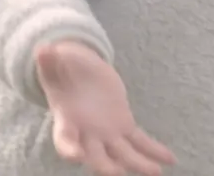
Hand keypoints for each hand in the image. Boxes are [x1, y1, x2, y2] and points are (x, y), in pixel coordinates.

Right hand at [35, 40, 174, 175]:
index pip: (65, 140)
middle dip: (105, 166)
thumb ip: (49, 60)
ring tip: (155, 172)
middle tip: (116, 174)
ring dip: (138, 164)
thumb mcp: (54, 63)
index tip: (74, 156)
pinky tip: (171, 159)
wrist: (77, 72)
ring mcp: (107, 134)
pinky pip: (140, 141)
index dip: (69, 149)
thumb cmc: (61, 69)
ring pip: (123, 154)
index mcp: (67, 121)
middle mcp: (86, 135)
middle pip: (96, 156)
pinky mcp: (123, 127)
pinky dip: (154, 150)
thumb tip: (42, 50)